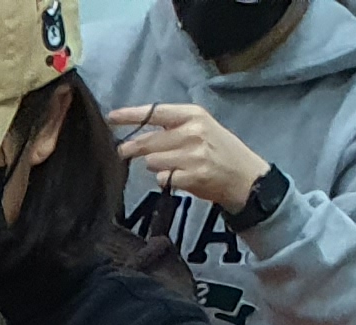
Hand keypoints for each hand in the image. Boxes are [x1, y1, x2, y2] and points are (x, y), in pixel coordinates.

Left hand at [107, 101, 273, 215]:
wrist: (245, 175)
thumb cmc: (218, 150)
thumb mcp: (201, 127)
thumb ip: (173, 128)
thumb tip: (137, 133)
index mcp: (193, 115)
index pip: (155, 112)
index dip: (130, 115)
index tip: (111, 117)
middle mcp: (192, 132)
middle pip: (147, 141)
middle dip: (131, 148)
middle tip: (122, 151)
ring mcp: (193, 155)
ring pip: (152, 161)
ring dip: (155, 166)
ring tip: (173, 165)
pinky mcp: (192, 176)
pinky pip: (162, 179)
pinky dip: (166, 180)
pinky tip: (179, 177)